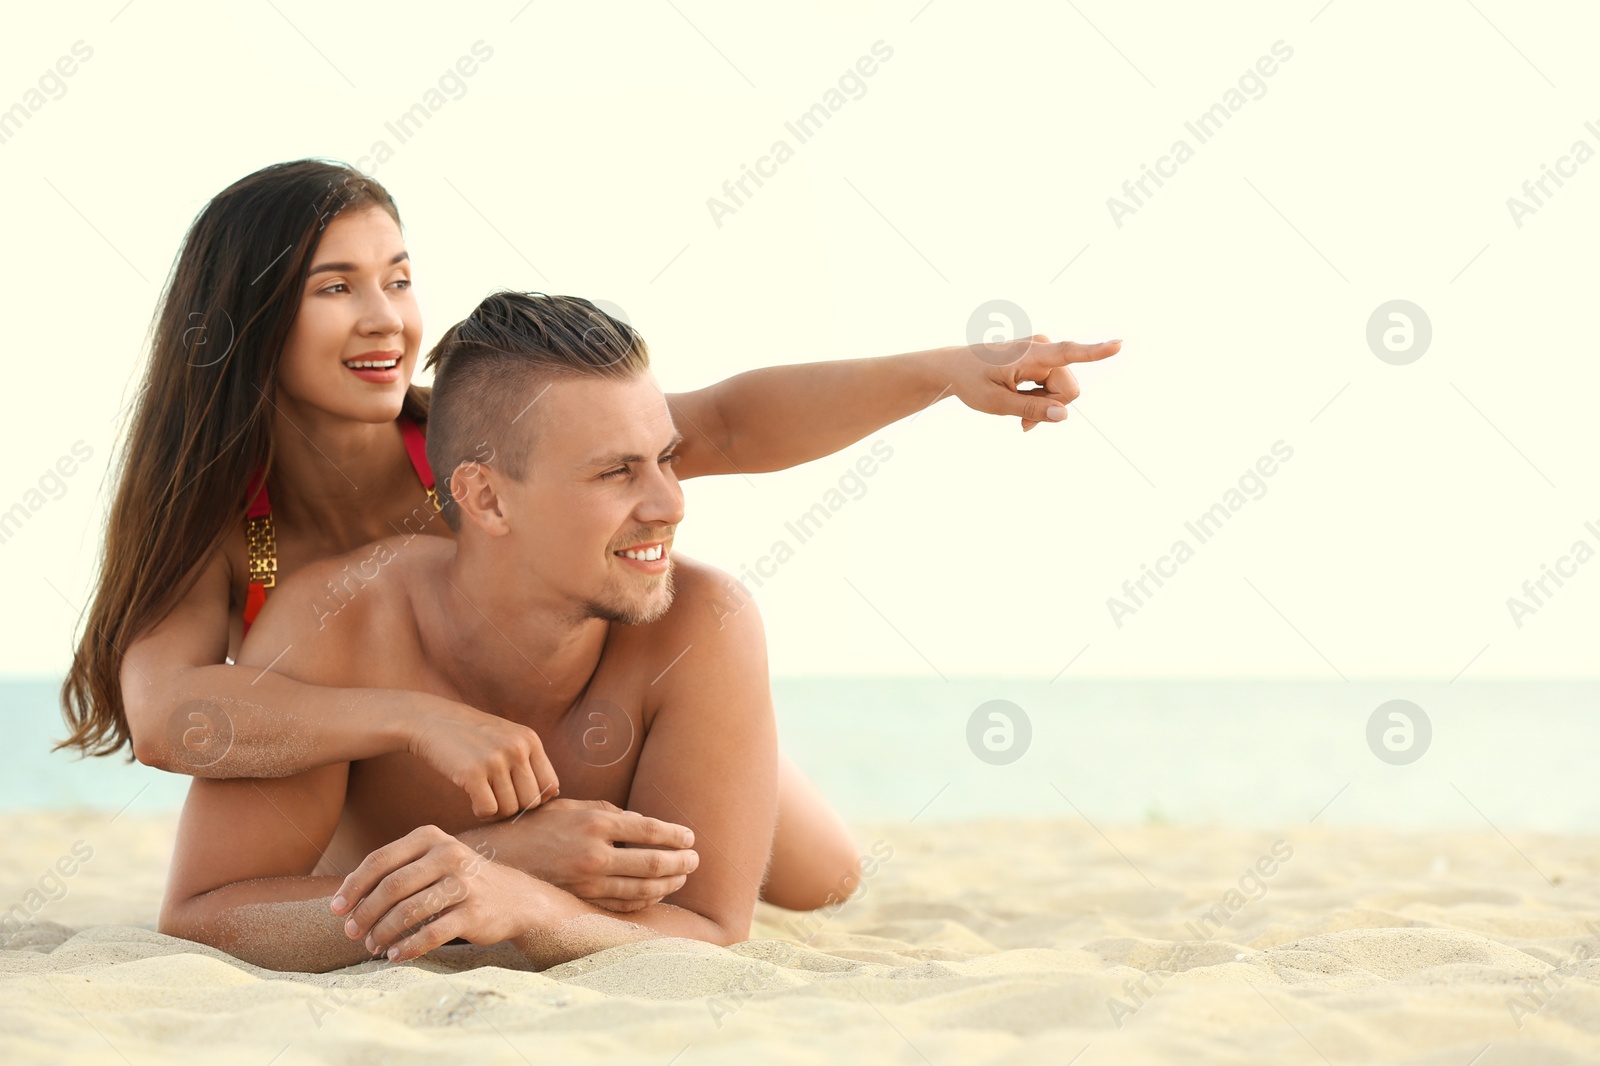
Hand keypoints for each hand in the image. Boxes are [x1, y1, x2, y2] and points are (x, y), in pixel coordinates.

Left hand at [330, 825, 544, 962]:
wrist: (514, 898)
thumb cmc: (460, 881)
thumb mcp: (432, 862)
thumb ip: (395, 871)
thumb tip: (345, 896)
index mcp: (430, 837)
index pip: (380, 860)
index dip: (353, 886)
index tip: (336, 909)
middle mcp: (448, 854)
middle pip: (391, 886)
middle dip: (365, 913)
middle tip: (351, 932)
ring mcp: (464, 883)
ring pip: (408, 911)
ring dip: (383, 933)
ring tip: (372, 946)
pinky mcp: (474, 912)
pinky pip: (431, 933)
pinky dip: (408, 948)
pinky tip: (395, 955)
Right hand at [406, 700, 559, 819]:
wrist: (431, 720)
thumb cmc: (472, 735)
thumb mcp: (508, 737)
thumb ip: (530, 761)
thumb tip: (553, 794)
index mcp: (530, 740)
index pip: (550, 786)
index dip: (535, 798)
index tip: (516, 796)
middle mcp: (517, 748)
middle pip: (531, 802)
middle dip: (514, 807)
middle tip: (496, 798)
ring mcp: (495, 760)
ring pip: (510, 809)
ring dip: (495, 810)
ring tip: (483, 795)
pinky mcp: (472, 773)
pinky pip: (488, 810)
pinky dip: (480, 811)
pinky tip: (472, 799)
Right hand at [467, 798, 697, 912]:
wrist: (498, 858)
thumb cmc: (537, 826)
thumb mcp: (572, 806)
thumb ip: (608, 812)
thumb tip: (643, 823)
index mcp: (595, 823)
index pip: (649, 830)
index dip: (675, 835)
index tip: (690, 837)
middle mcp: (594, 854)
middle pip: (652, 863)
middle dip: (680, 863)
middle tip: (695, 860)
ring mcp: (587, 882)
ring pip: (641, 889)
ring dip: (668, 884)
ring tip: (682, 877)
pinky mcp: (581, 901)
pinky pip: (622, 905)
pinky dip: (644, 901)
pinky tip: (656, 894)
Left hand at [941, 335, 1120, 430]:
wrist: (955, 367)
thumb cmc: (972, 383)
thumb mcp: (996, 403)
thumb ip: (1031, 408)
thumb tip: (1064, 415)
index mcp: (1028, 354)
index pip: (1067, 353)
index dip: (1095, 352)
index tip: (1119, 344)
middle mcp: (1041, 346)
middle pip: (1068, 389)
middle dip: (1052, 407)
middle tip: (1023, 421)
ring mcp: (1043, 349)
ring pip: (1063, 389)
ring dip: (1045, 404)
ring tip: (1018, 408)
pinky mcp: (1043, 356)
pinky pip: (1056, 383)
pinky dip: (1042, 397)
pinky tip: (1022, 401)